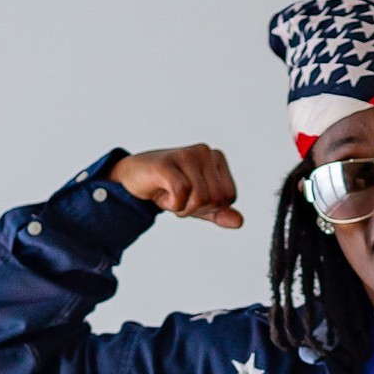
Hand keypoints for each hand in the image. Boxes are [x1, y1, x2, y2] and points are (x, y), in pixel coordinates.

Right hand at [108, 145, 242, 226]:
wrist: (134, 179)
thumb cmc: (168, 188)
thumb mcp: (197, 203)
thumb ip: (219, 212)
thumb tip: (239, 222)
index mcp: (216, 158)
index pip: (228, 197)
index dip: (210, 208)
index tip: (190, 198)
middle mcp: (205, 152)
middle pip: (215, 199)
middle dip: (195, 208)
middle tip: (177, 197)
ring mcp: (186, 154)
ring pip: (200, 198)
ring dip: (182, 207)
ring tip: (169, 194)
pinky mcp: (167, 162)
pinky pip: (182, 193)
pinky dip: (173, 203)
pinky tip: (162, 193)